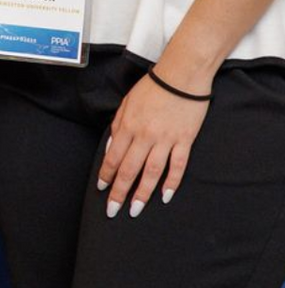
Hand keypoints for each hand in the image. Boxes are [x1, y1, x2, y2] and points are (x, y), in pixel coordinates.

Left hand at [96, 71, 210, 216]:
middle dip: (119, 191)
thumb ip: (117, 127)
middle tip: (113, 210)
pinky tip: (165, 196)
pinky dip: (172, 182)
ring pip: (152, 172)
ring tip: (135, 209)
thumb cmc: (151, 89)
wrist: (181, 77)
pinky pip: (178, 165)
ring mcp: (166, 139)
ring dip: (143, 193)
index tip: (102, 190)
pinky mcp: (184, 140)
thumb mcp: (126, 104)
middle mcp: (144, 135)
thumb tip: (111, 150)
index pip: (113, 157)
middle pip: (129, 169)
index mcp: (128, 126)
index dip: (106, 175)